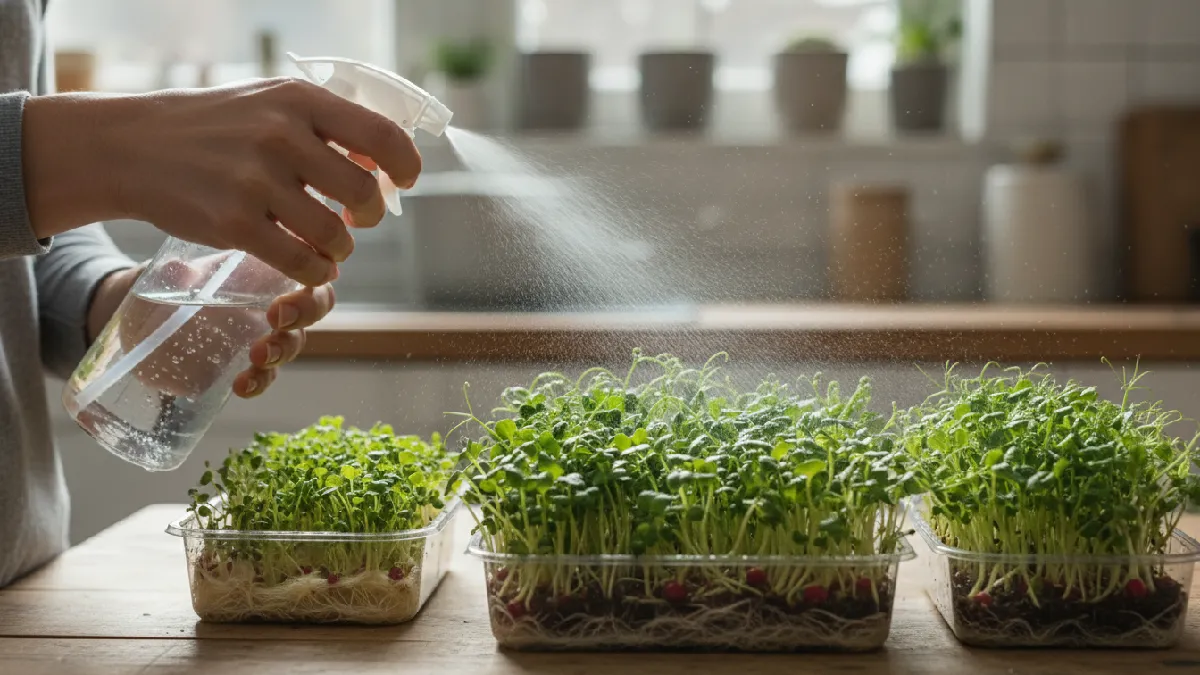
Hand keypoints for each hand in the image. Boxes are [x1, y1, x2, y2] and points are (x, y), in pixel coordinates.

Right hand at [23, 78, 421, 286]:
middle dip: (371, 214)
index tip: (405, 180)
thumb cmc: (217, 126)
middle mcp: (281, 136)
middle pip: (364, 192)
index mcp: (299, 101)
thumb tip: (387, 158)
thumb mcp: (272, 104)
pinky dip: (314, 271)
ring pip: (335, 235)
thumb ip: (328, 126)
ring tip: (330, 243)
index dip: (406, 164)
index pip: (382, 135)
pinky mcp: (233, 222)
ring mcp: (256, 181)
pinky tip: (309, 264)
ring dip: (341, 248)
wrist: (135, 145)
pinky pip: (300, 262)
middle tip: (359, 218)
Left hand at [91, 256, 333, 398]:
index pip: (305, 272)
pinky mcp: (246, 364)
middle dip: (304, 314)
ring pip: (293, 341)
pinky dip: (260, 382)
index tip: (282, 301)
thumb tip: (180, 271)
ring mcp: (261, 334)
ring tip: (258, 357)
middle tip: (277, 321)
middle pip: (312, 306)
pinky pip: (266, 374)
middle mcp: (270, 301)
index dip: (309, 284)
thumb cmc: (167, 290)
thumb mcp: (168, 276)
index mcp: (262, 271)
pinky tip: (243, 386)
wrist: (141, 322)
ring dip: (282, 350)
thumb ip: (176, 275)